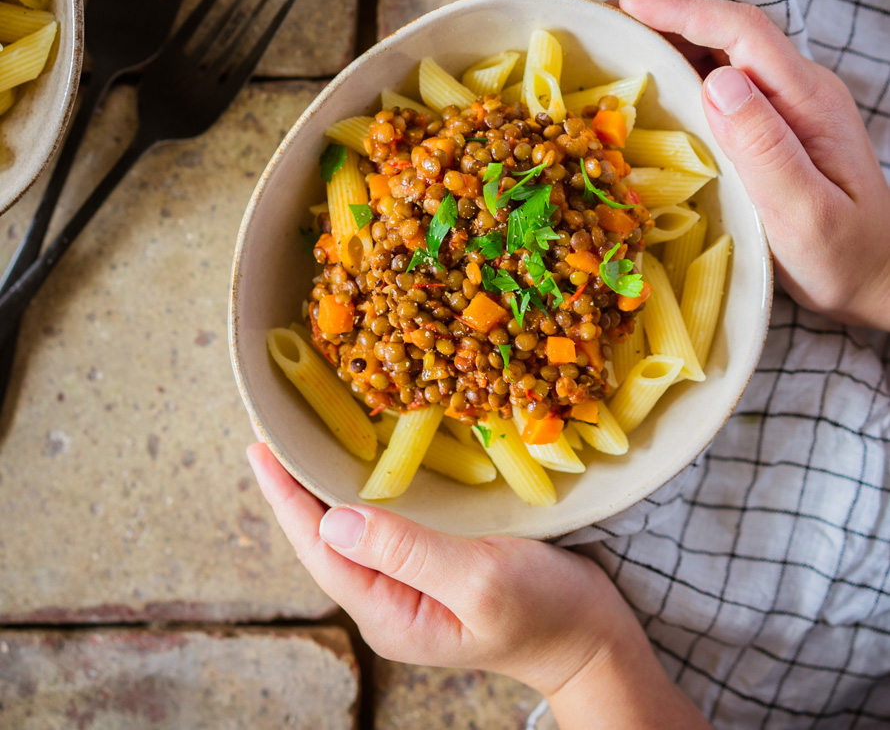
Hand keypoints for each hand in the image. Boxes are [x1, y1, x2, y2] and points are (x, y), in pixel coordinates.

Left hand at [246, 442, 709, 729]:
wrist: (594, 638)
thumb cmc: (545, 613)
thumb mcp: (479, 580)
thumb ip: (409, 551)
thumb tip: (332, 518)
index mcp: (389, 610)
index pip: (319, 546)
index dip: (286, 495)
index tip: (259, 447)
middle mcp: (389, 599)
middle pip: (326, 537)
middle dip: (297, 485)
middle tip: (276, 429)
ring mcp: (411, 584)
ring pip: (353, 528)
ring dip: (327, 483)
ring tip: (306, 438)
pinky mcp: (434, 566)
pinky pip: (385, 524)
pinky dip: (367, 488)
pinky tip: (366, 462)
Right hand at [619, 0, 889, 329]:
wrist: (880, 279)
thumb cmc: (843, 256)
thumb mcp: (805, 213)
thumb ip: (764, 147)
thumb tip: (717, 79)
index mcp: (809, 100)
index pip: (742, 32)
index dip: (683, 12)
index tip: (628, 6)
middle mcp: (801, 90)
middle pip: (731, 31)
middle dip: (667, 16)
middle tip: (606, 19)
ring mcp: (790, 105)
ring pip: (726, 51)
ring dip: (672, 39)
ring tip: (618, 42)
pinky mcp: (776, 124)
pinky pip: (725, 79)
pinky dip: (683, 69)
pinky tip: (652, 82)